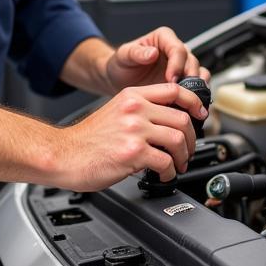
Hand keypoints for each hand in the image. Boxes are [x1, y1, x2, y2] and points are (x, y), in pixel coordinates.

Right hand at [56, 82, 208, 192]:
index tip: (201, 114)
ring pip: (178, 139)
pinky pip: (166, 162)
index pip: (174, 90)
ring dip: (183, 156)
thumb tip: (168, 120)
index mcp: (132, 96)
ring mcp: (135, 130)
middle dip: (192, 139)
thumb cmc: (87, 139)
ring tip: (177, 164)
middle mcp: (135, 109)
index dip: (194, 103)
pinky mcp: (133, 153)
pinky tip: (164, 175)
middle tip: (188, 150)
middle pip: (182, 118)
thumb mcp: (115, 111)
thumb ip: (140, 110)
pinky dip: (170, 172)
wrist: (64, 155)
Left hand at [105, 26, 210, 92]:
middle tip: (181, 93)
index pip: (178, 49)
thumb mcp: (123, 56)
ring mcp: (181, 66)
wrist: (120, 80)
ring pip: (199, 73)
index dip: (177, 65)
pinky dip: (196, 96)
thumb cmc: (121, 64)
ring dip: (197, 87)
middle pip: (192, 61)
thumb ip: (136, 53)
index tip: (171, 79)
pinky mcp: (183, 82)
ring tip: (188, 101)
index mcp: (163, 38)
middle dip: (189, 78)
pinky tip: (188, 105)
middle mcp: (176, 50)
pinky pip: (198, 86)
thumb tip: (153, 53)